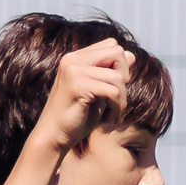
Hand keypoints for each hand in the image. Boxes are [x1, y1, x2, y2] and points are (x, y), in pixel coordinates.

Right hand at [31, 39, 128, 155]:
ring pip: (117, 76)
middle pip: (117, 52)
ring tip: (114, 115)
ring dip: (123, 99)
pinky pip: (113, 91)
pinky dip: (118, 107)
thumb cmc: (75, 118)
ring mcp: (73, 70)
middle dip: (125, 77)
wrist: (53, 138)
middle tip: (118, 100)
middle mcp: (72, 60)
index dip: (121, 66)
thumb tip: (132, 54)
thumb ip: (111, 73)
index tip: (115, 89)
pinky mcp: (77, 86)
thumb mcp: (98, 92)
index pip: (111, 45)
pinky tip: (110, 119)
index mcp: (75, 58)